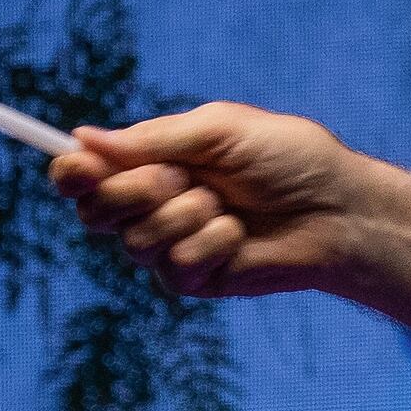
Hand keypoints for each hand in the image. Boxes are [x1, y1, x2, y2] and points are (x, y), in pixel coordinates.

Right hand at [50, 101, 410, 332]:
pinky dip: (208, 244)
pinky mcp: (194, 279)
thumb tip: (83, 138)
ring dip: (183, 215)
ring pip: (135, 241)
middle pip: (95, 212)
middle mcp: (153, 204)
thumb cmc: (289, 158)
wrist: (338, 208)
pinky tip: (238, 235)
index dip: (72, 173)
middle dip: (133, 192)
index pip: (87, 174)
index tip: (78, 168)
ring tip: (226, 205)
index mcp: (153, 161)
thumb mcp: (220, 131)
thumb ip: (153, 139)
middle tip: (178, 177)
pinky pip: (173, 267)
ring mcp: (172, 244)